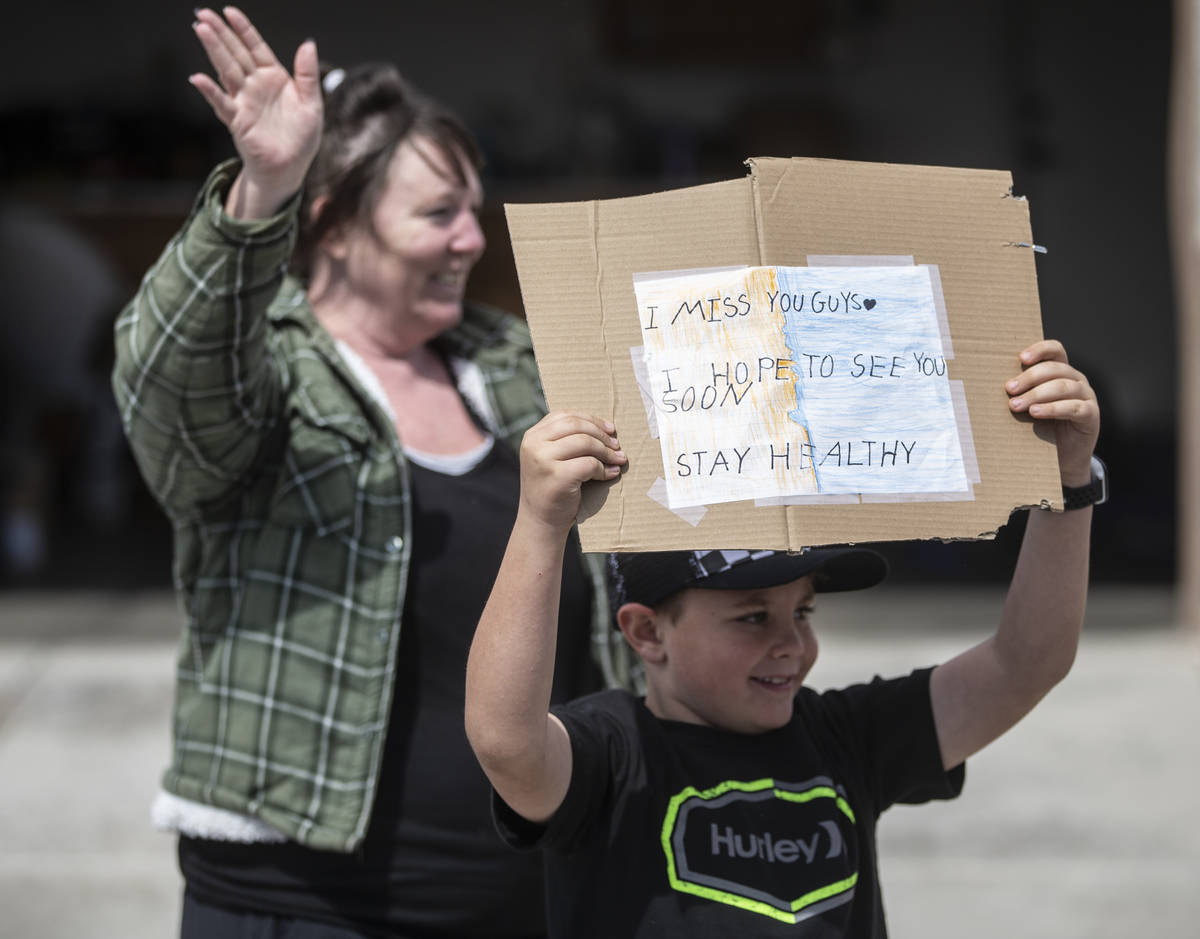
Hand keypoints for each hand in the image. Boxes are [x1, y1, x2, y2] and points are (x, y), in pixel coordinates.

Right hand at [190, 7, 322, 216]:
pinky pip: (222, 103)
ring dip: (214, 51)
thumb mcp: (312, 104)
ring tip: (200, 29)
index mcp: (274, 78)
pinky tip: (199, 78)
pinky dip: (211, 91)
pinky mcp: (238, 121)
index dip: (243, 30)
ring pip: (226, 71)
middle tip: (203, 13)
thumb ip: (308, 75)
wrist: (290, 168)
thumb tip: (308, 43)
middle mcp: (255, 86)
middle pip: (236, 54)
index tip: (229, 12)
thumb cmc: (300, 138)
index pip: (256, 48)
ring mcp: (244, 102)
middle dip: (221, 33)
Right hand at [518, 412, 625, 533]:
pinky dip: (604, 469)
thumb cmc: (552, 488)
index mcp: (532, 436)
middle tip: (617, 446)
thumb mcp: (550, 458)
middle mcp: (534, 444)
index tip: (610, 429)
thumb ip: (566, 440)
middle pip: (576, 426)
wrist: (541, 522)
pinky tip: (609, 474)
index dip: (591, 419)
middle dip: (602, 434)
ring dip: (606, 452)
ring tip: (618, 460)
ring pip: (585, 442)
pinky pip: (589, 463)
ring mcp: (543, 459)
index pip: (565, 415)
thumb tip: (606, 428)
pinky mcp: (557, 475)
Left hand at [1006, 339, 1099, 485]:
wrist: (1063, 457)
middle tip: (1009, 389)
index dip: (1040, 350)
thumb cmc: (1043, 427)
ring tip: (1016, 405)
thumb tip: (992, 385)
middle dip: (1029, 378)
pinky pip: (1073, 407)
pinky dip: (1053, 408)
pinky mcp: (1091, 415)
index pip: (1055, 350)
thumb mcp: (1030, 405)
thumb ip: (1020, 392)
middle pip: (1055, 369)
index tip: (1021, 358)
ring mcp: (1087, 396)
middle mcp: (1077, 380)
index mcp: (1062, 372)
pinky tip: (1036, 412)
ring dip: (1036, 395)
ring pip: (1063, 387)